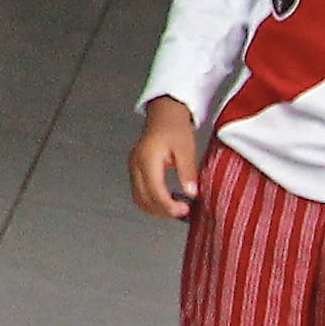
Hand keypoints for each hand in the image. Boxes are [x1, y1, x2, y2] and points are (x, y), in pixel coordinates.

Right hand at [129, 100, 206, 220]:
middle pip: (143, 198)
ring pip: (138, 198)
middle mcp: (136, 164)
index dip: (168, 205)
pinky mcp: (135, 168)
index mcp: (147, 159)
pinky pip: (139, 191)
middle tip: (182, 212)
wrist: (164, 113)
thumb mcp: (186, 149)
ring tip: (174, 209)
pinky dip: (151, 201)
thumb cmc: (174, 127)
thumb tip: (191, 193)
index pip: (154, 191)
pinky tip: (165, 201)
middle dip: (162, 210)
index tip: (184, 210)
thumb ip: (187, 172)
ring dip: (155, 208)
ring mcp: (133, 167)